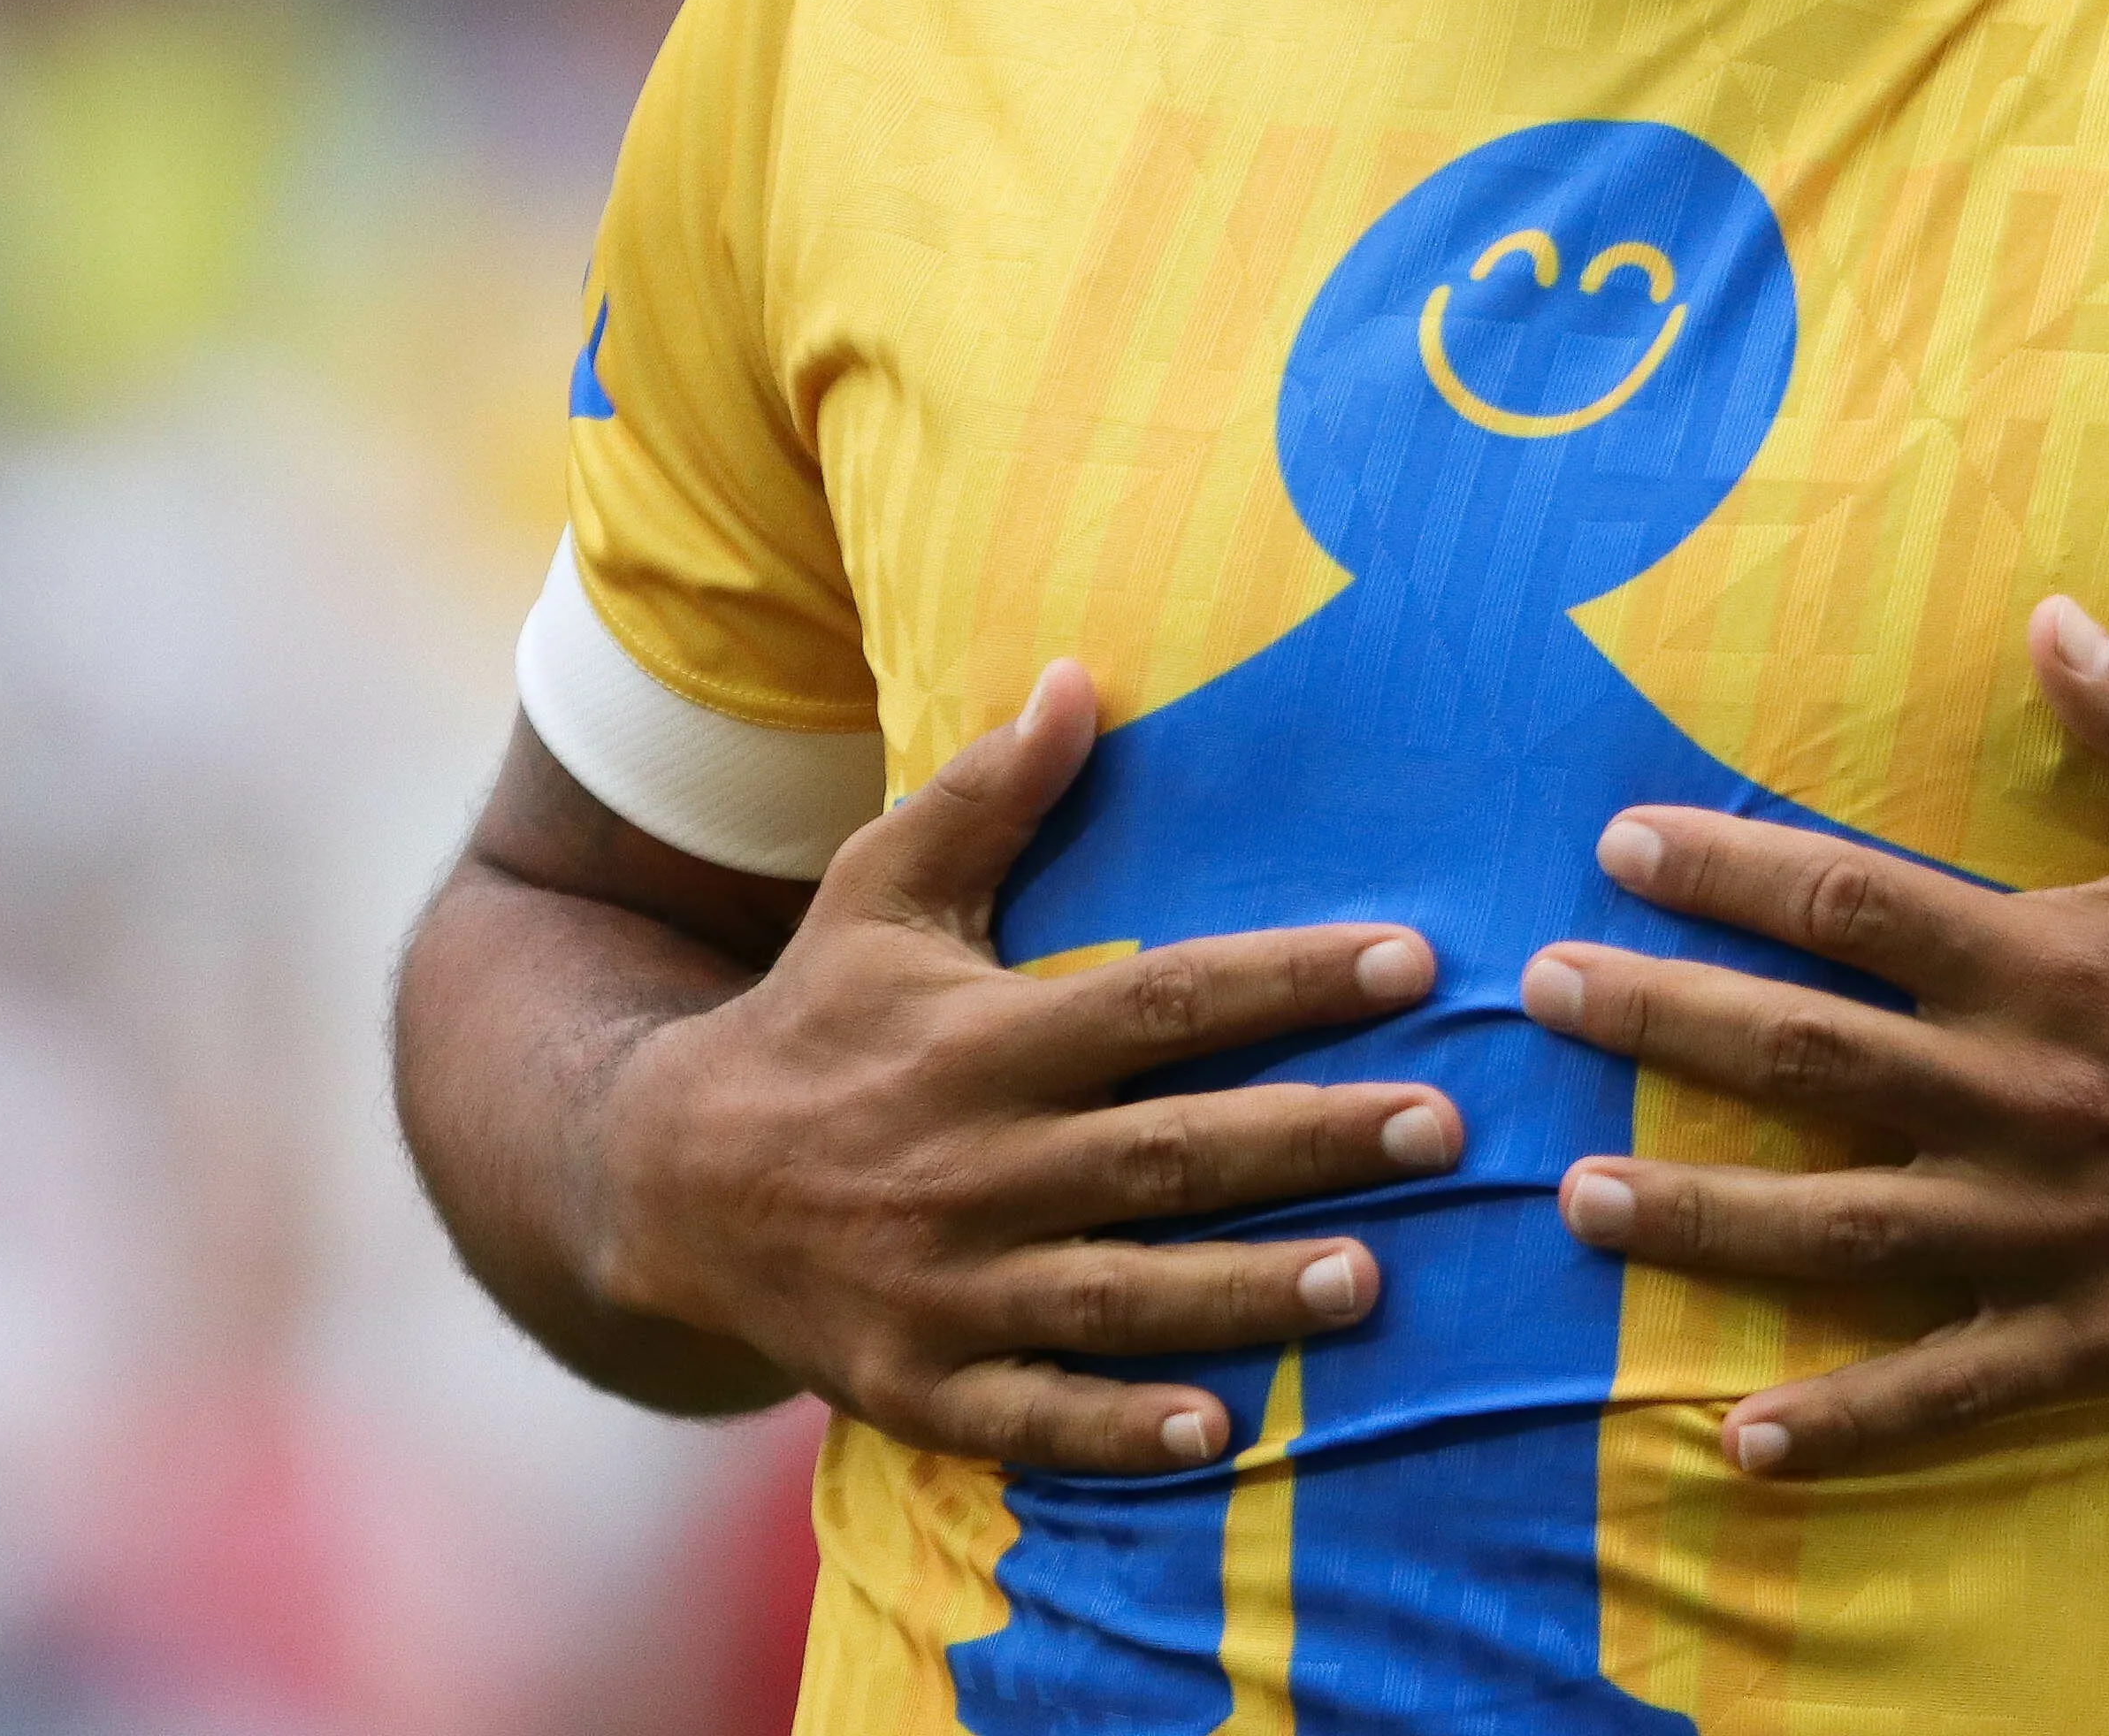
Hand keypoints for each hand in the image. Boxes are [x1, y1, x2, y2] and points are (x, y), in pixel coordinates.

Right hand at [593, 660, 1463, 1471]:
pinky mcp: (915, 1386)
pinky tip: (1221, 1432)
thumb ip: (987, 791)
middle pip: (1167, 1152)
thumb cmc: (813, 1017)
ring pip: (1121, 1293)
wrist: (662, 1181)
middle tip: (1445, 1128)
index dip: (1290, 980)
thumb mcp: (880, 888)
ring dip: (1248, 1292)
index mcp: (980, 1039)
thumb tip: (1079, 677)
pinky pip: (1032, 1419)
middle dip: (1311, 1139)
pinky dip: (1120, 1429)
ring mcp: (942, 1286)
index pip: (1162, 1001)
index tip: (1413, 963)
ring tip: (1372, 1278)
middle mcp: (969, 1163)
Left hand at [1520, 598, 2108, 1477]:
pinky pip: (1946, 1383)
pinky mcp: (2088, 1328)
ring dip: (1698, 1214)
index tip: (1621, 844)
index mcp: (2053, 963)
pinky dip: (1845, 1419)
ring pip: (1837, 1223)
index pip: (1849, 904)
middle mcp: (2026, 1094)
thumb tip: (2050, 613)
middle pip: (1804, 1053)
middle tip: (1544, 994)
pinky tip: (1739, 1438)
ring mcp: (2047, 1223)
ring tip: (1574, 1195)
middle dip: (1660, 1019)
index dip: (1726, 870)